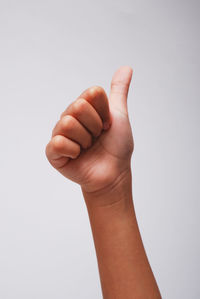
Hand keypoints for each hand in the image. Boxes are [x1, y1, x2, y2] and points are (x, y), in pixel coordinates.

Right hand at [45, 66, 133, 193]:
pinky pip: (58, 142)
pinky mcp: (53, 152)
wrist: (114, 174)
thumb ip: (119, 91)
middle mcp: (69, 117)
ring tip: (87, 148)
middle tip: (97, 137)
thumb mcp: (119, 116)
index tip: (107, 125)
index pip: (91, 94)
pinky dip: (74, 152)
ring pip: (68, 123)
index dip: (104, 112)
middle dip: (94, 126)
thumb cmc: (117, 147)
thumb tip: (126, 67)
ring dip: (85, 140)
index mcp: (83, 108)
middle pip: (78, 107)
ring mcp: (60, 134)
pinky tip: (77, 156)